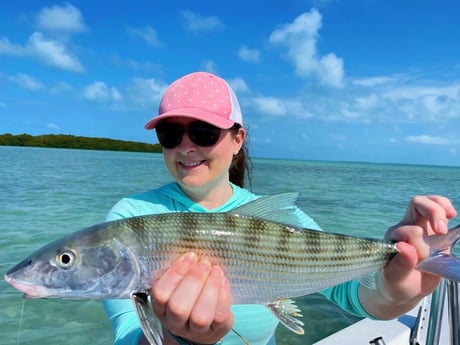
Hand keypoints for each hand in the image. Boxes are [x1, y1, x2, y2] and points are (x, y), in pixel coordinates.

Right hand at [150, 252, 232, 343]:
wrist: (205, 324)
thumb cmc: (190, 297)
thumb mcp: (179, 285)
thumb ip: (181, 272)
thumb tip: (191, 254)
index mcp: (161, 308)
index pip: (160, 293)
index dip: (175, 273)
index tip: (190, 256)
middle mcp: (175, 322)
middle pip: (178, 307)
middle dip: (193, 281)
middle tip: (204, 263)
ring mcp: (195, 330)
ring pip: (200, 316)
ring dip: (209, 288)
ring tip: (216, 271)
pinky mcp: (216, 331)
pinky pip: (219, 317)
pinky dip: (223, 296)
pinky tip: (223, 281)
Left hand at [360, 195, 456, 318]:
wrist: (402, 290)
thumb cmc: (394, 284)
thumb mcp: (395, 279)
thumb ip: (401, 264)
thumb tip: (404, 246)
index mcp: (394, 238)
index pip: (409, 230)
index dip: (418, 244)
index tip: (421, 260)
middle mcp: (406, 228)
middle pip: (417, 204)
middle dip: (433, 211)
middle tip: (442, 230)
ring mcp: (421, 229)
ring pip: (428, 203)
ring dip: (441, 207)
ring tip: (450, 216)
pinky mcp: (435, 235)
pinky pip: (440, 215)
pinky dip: (447, 211)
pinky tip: (452, 217)